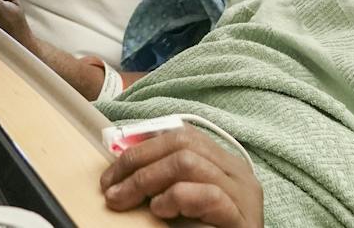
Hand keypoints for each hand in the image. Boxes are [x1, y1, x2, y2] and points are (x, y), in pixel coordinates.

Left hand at [101, 126, 262, 226]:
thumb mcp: (183, 205)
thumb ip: (167, 183)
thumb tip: (123, 171)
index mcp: (224, 164)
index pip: (183, 135)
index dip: (143, 145)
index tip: (113, 171)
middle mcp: (237, 172)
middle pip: (183, 142)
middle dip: (138, 161)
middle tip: (111, 188)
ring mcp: (243, 194)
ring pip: (190, 162)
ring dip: (147, 178)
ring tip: (127, 200)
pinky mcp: (241, 219)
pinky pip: (207, 194)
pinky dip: (175, 198)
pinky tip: (159, 211)